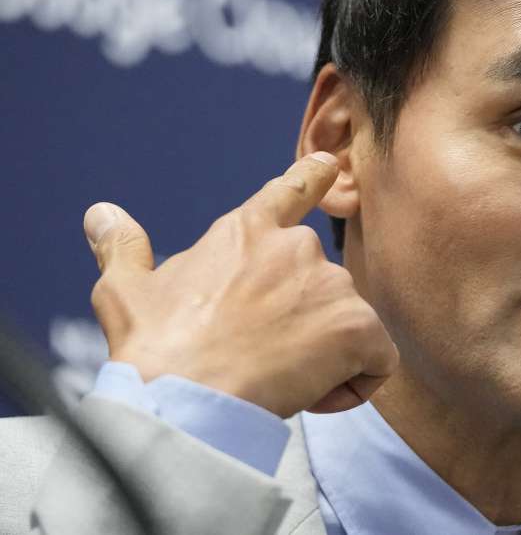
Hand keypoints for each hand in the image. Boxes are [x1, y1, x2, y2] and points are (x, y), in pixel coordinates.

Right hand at [83, 152, 398, 417]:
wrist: (185, 399)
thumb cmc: (154, 348)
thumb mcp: (125, 291)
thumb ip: (123, 248)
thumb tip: (101, 214)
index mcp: (246, 232)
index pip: (291, 190)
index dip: (313, 178)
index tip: (331, 164)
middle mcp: (297, 247)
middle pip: (318, 287)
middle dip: (299, 324)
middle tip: (253, 357)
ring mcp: (332, 284)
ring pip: (347, 326)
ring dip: (322, 355)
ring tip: (272, 379)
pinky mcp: (358, 326)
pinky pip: (377, 360)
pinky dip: (355, 382)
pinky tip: (311, 394)